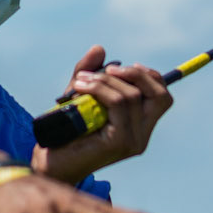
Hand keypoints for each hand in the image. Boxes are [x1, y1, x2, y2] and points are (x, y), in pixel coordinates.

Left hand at [35, 46, 175, 185]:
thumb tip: (100, 49)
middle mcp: (142, 136)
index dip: (149, 76)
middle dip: (135, 74)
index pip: (162, 97)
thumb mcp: (79, 96)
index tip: (122, 67)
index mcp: (140, 126)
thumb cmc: (65, 133)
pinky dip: (100, 89)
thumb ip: (91, 73)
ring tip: (81, 81)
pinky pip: (117, 104)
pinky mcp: (120, 142)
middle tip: (106, 70)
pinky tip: (81, 88)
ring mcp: (133, 141)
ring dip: (105, 80)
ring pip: (132, 96)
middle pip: (160, 95)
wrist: (50, 163)